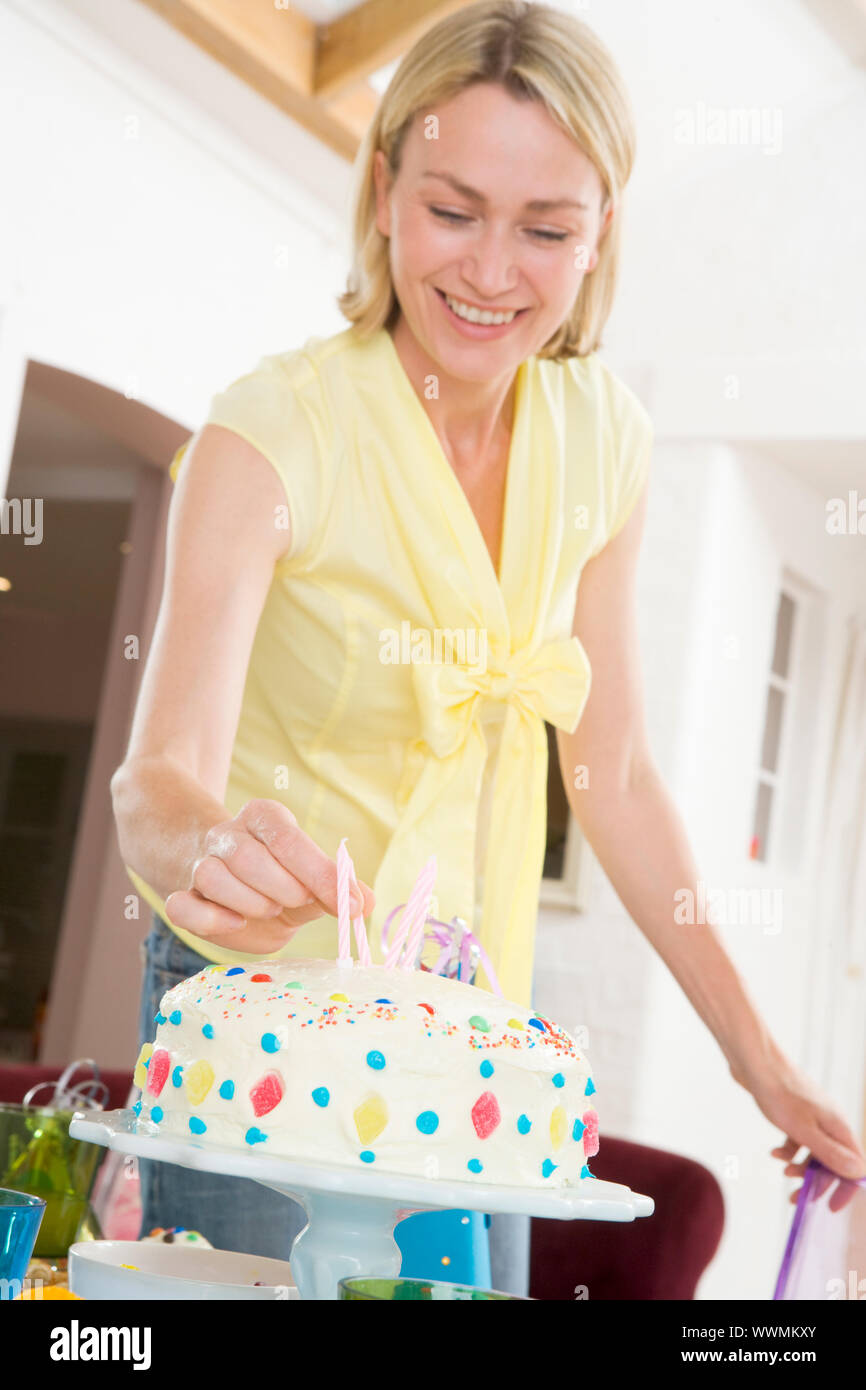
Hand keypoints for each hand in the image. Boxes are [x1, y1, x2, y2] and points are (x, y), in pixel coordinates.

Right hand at [164, 799, 374, 954]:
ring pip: (213, 877)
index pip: (289, 840)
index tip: (351, 907)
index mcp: (265, 819)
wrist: (230, 889)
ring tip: (269, 909)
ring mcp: (202, 864)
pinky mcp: (182, 897)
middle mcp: (229, 835)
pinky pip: (181, 907)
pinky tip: (235, 924)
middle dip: (283, 889)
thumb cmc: (279, 882)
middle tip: (298, 902)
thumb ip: (338, 888)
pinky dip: (208, 919)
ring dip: (249, 903)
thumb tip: (368, 902)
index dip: (322, 876)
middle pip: (249, 857)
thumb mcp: (312, 881)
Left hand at [741, 1054, 865, 1209]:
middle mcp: (831, 1122)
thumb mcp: (805, 1131)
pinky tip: (773, 1152)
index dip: (845, 1188)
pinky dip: (788, 1150)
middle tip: (796, 1199)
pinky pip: (799, 1139)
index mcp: (839, 1127)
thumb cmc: (780, 1094)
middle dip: (818, 1183)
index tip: (830, 1207)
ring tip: (783, 1174)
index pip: (855, 1167)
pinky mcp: (795, 1113)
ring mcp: (813, 1116)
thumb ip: (831, 1154)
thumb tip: (858, 1173)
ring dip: (801, 1168)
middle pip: (834, 1162)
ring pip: (815, 1152)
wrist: (755, 1062)